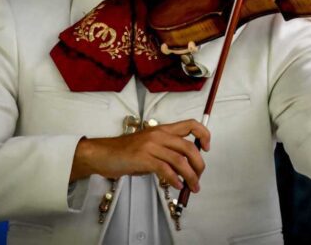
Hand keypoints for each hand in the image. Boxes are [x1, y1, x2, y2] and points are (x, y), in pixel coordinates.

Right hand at [70, 119, 210, 191]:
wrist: (103, 154)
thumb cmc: (125, 152)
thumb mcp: (149, 146)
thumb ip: (166, 152)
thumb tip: (184, 167)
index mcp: (162, 129)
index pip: (190, 124)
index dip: (203, 135)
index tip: (206, 148)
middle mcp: (159, 135)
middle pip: (189, 147)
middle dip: (199, 165)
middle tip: (199, 176)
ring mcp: (151, 146)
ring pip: (180, 161)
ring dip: (190, 176)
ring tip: (192, 186)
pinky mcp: (144, 158)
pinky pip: (166, 170)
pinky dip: (174, 180)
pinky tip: (176, 185)